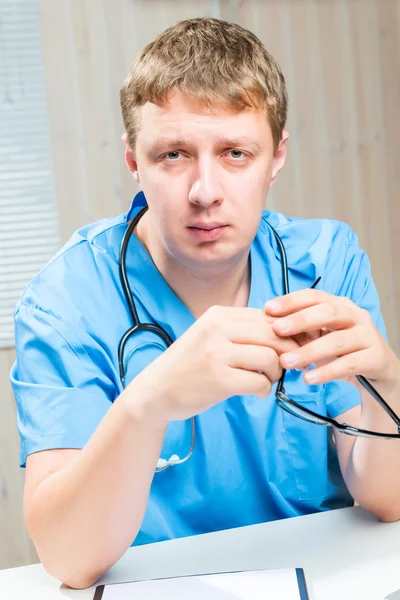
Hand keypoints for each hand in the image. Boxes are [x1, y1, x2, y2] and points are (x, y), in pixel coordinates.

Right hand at [130, 305, 299, 424]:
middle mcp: (217, 329)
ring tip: (266, 379)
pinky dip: (264, 390)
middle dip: (287, 352)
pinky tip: (256, 392)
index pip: (267, 316)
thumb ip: (242, 331)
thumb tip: (287, 332)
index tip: (290, 349)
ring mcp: (217, 354)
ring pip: (270, 358)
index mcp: (218, 314)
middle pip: (274, 334)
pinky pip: (260, 383)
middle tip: (285, 366)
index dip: (287, 333)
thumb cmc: (190, 364)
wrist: (156, 390)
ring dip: (276, 373)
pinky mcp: (219, 380)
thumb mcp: (211, 335)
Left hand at [264, 290, 399, 393]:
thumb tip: (268, 327)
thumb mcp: (320, 337)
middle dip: (300, 320)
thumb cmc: (343, 351)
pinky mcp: (376, 357)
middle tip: (276, 329)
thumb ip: (299, 332)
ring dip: (309, 351)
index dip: (291, 301)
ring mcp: (368, 335)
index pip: (314, 296)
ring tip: (286, 362)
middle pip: (328, 312)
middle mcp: (355, 315)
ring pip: (337, 341)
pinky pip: (349, 364)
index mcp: (339, 305)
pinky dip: (327, 372)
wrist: (378, 370)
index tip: (268, 309)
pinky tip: (309, 378)